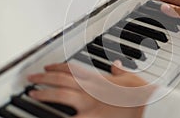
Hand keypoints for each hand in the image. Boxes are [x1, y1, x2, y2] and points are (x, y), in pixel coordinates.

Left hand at [27, 61, 155, 117]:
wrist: (147, 104)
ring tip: (34, 93)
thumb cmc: (139, 91)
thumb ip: (119, 71)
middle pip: (62, 80)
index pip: (72, 69)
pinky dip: (60, 116)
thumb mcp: (130, 77)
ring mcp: (90, 104)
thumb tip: (116, 65)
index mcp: (99, 79)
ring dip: (45, 93)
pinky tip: (50, 116)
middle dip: (44, 78)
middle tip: (32, 78)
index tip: (48, 67)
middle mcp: (91, 90)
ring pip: (62, 96)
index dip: (57, 67)